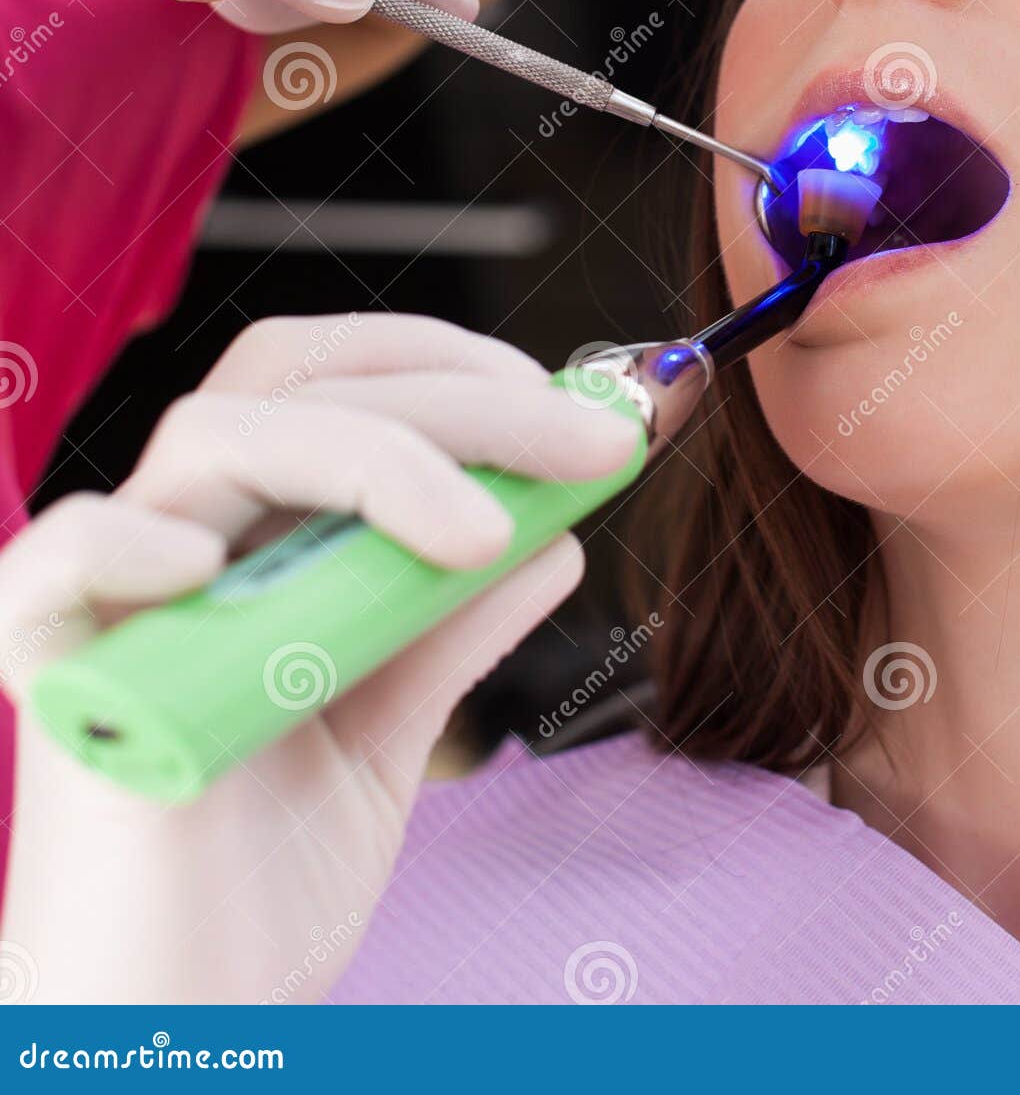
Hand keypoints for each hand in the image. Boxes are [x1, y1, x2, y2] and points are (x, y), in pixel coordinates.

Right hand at [0, 314, 636, 1002]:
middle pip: (294, 389)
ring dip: (370, 456)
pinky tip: (213, 561)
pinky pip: (56, 563)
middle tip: (589, 444)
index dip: (448, 365)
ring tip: (480, 531)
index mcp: (250, 543)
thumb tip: (554, 538)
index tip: (572, 409)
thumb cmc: (261, 887)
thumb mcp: (389, 734)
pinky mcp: (58, 682)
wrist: (177, 1035)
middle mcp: (180, 549)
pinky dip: (129, 538)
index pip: (329, 382)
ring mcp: (120, 609)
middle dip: (458, 396)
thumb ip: (452, 626)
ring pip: (216, 443)